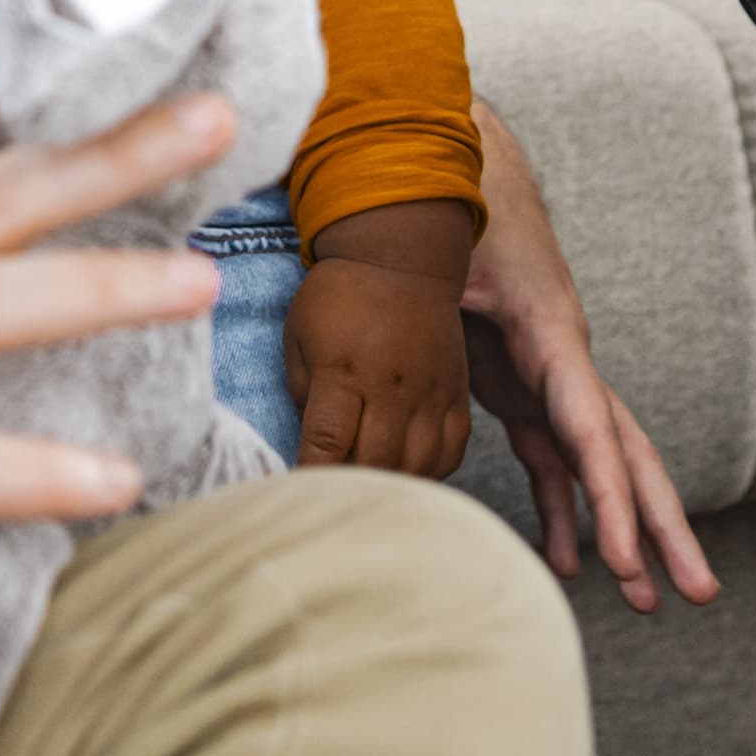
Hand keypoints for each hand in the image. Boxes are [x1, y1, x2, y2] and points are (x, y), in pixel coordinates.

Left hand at [287, 200, 474, 475]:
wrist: (402, 258)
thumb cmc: (339, 297)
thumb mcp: (298, 337)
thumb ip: (301, 394)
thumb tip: (312, 445)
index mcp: (344, 372)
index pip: (327, 444)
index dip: (312, 477)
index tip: (299, 496)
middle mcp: (392, 388)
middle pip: (375, 465)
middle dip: (351, 489)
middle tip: (334, 497)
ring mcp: (430, 394)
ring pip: (417, 468)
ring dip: (391, 486)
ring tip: (371, 489)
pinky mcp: (457, 396)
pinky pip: (451, 454)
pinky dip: (430, 473)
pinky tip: (408, 471)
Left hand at [460, 99, 715, 609]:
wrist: (461, 169)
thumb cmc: (455, 205)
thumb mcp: (445, 245)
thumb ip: (438, 285)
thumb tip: (412, 315)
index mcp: (553, 334)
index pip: (592, 428)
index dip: (609, 496)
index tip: (622, 558)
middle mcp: (567, 362)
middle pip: (629, 455)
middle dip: (661, 526)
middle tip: (698, 593)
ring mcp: (551, 378)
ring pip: (604, 465)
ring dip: (625, 531)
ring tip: (650, 601)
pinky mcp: (525, 387)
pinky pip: (557, 461)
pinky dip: (565, 509)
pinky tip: (571, 562)